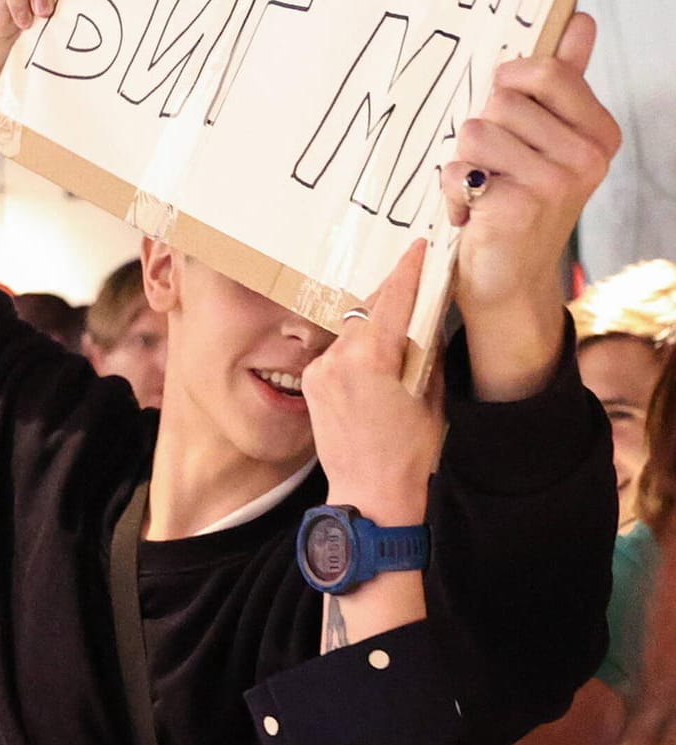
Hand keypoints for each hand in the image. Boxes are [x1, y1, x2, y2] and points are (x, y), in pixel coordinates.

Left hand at [305, 240, 443, 525]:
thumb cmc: (412, 455)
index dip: (408, 271)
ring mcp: (320, 370)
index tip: (419, 247)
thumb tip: (426, 317)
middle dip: (393, 294)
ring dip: (375, 322)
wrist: (372, 497)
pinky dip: (359, 346)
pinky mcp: (312, 382)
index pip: (392, 300)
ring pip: (352, 329)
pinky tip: (377, 354)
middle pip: (369, 310)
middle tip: (417, 276)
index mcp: (371, 360)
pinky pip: (339, 350)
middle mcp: (338, 358)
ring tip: (401, 323)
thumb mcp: (432, 398)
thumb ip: (425, 351)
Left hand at [441, 13, 620, 399]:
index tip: (505, 105)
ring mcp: (556, 183)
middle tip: (495, 167)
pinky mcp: (519, 208)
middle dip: (482, 129)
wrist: (507, 277)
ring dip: (465, 162)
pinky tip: (472, 214)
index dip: (509, 81)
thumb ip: (562, 80)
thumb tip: (580, 18)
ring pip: (475, 132)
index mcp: (598, 131)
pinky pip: (459, 169)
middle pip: (501, 100)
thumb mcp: (545, 136)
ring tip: (483, 190)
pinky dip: (453, 190)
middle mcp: (587, 156)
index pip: (545, 70)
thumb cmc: (519, 199)